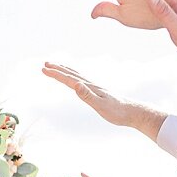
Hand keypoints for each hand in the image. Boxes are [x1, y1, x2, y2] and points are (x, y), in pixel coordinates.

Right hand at [42, 62, 164, 139]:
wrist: (132, 111)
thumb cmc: (117, 112)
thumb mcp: (101, 106)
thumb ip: (87, 96)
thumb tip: (76, 85)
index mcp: (89, 87)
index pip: (69, 79)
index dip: (56, 74)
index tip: (44, 69)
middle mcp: (91, 85)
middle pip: (71, 74)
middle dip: (58, 69)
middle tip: (45, 64)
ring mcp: (94, 87)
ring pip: (76, 76)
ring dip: (65, 71)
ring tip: (57, 66)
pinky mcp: (97, 92)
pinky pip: (82, 81)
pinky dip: (75, 77)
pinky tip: (75, 79)